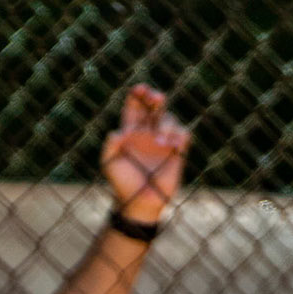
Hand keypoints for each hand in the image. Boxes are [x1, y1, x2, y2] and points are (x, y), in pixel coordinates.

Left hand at [100, 84, 189, 224]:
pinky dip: (179, 135)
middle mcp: (148, 132)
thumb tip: (117, 132)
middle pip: (155, 107)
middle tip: (155, 98)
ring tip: (160, 141)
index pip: (135, 107)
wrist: (138, 204)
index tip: (139, 89)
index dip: (137, 96)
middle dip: (156, 99)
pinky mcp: (176, 152)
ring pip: (169, 119)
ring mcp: (163, 141)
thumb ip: (110, 146)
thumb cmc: (121, 184)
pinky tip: (171, 144)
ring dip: (165, 125)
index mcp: (131, 131)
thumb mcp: (109, 165)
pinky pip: (183, 135)